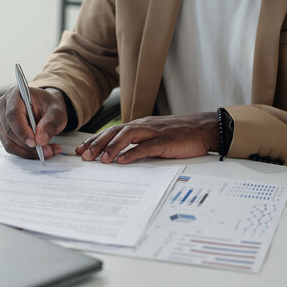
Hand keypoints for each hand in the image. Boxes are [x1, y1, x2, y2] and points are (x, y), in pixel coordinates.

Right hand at [0, 86, 66, 158]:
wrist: (46, 108)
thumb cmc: (49, 106)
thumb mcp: (56, 111)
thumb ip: (50, 123)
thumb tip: (41, 139)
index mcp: (15, 94)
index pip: (13, 114)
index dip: (22, 130)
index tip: (34, 142)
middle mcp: (4, 106)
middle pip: (10, 130)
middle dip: (28, 145)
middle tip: (47, 151)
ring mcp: (1, 120)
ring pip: (9, 142)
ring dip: (28, 151)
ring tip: (48, 151)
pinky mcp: (4, 132)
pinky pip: (12, 147)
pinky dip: (26, 153)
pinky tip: (41, 151)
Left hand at [75, 113, 219, 163]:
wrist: (204, 128)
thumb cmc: (181, 134)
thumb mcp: (156, 137)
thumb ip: (140, 144)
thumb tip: (122, 157)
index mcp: (140, 126)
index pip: (113, 132)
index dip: (96, 140)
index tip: (81, 149)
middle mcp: (144, 126)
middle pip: (115, 132)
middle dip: (98, 144)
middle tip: (83, 156)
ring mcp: (155, 132)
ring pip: (128, 136)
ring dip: (112, 148)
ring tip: (100, 160)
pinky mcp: (166, 141)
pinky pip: (146, 146)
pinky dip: (133, 153)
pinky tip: (122, 161)